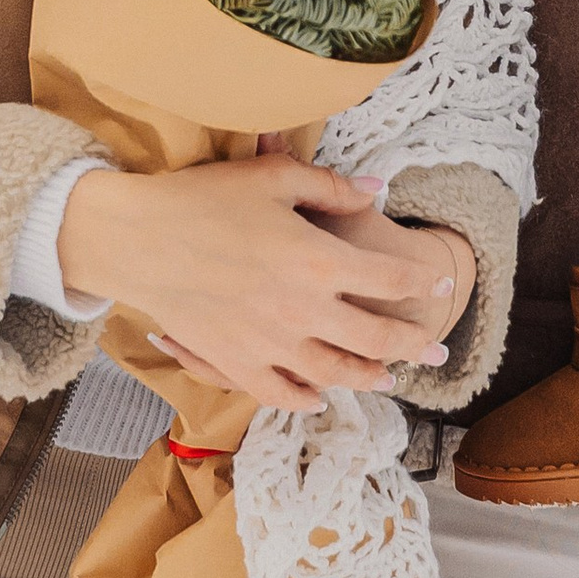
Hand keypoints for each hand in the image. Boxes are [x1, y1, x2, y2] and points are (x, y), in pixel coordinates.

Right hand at [56, 153, 451, 409]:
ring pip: (334, 374)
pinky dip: (304, 398)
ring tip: (388, 381)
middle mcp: (304, 312)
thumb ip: (331, 188)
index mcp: (320, 262)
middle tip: (435, 351)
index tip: (442, 282)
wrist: (136, 238)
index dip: (422, 282)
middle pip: (374, 339)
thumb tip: (378, 191)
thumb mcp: (274, 179)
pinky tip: (317, 397)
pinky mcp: (235, 362)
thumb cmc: (204, 198)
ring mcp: (270, 345)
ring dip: (367, 378)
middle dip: (411, 344)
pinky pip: (279, 392)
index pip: (390, 279)